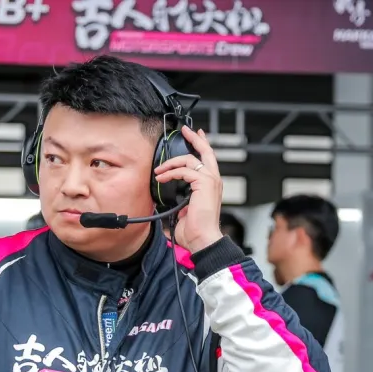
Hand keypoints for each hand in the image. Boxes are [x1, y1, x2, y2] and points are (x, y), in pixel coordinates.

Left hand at [153, 125, 223, 253]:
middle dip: (195, 138)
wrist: (203, 239)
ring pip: (190, 160)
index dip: (202, 145)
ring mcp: (211, 181)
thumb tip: (170, 202)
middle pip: (206, 151)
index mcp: (211, 185)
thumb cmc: (196, 231)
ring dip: (171, 163)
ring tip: (159, 170)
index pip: (208, 160)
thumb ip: (180, 203)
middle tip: (185, 130)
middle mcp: (214, 180)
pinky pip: (184, 171)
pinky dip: (171, 173)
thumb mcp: (184, 212)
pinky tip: (162, 178)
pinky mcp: (204, 183)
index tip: (196, 135)